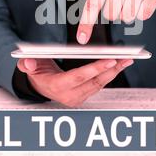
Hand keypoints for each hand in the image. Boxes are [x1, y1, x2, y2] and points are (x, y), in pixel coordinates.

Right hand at [17, 58, 133, 106]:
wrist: (40, 85)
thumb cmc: (37, 72)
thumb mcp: (28, 66)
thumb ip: (27, 64)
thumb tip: (28, 63)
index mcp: (56, 86)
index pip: (78, 77)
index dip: (95, 69)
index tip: (110, 60)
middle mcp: (69, 95)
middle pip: (94, 81)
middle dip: (111, 69)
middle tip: (126, 58)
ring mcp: (78, 97)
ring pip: (100, 84)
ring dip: (115, 71)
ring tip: (128, 59)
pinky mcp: (84, 95)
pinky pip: (100, 84)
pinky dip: (111, 74)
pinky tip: (120, 64)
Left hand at [72, 0, 155, 43]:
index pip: (93, 3)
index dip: (86, 23)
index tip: (82, 38)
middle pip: (110, 15)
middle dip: (112, 12)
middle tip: (118, 1)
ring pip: (125, 18)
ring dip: (126, 13)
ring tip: (130, 0)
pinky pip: (141, 16)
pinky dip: (140, 13)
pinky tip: (140, 2)